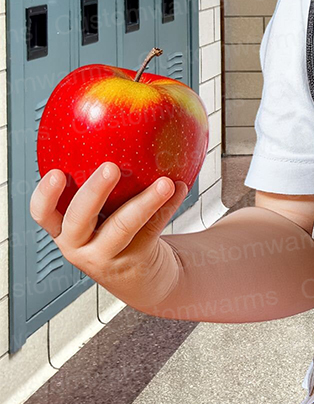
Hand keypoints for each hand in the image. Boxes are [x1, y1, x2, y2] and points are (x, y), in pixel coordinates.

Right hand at [30, 161, 187, 314]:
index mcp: (64, 229)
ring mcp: (106, 256)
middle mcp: (79, 246)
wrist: (143, 277)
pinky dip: (168, 206)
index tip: (56, 173)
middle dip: (93, 192)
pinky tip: (180, 188)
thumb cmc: (119, 233)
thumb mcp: (101, 215)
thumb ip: (103, 185)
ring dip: (146, 201)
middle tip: (111, 168)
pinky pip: (152, 228)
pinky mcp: (134, 261)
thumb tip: (118, 126)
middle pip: (79, 219)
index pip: (43, 213)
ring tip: (166, 182)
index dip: (45, 195)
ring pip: (123, 226)